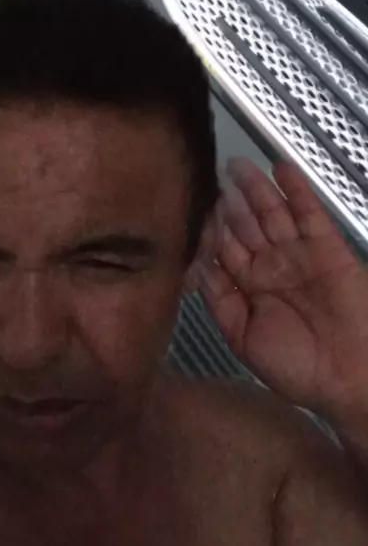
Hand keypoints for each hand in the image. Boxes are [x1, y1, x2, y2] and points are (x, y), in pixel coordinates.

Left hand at [198, 158, 367, 415]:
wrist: (350, 379)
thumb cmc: (297, 368)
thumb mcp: (243, 338)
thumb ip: (220, 301)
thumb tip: (198, 266)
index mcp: (249, 287)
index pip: (224, 248)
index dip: (211, 228)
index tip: (195, 206)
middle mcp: (272, 265)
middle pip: (246, 224)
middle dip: (230, 201)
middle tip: (214, 176)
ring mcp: (299, 253)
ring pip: (273, 212)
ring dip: (256, 188)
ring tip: (238, 166)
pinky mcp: (327, 247)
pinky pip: (310, 213)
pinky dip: (297, 190)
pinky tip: (282, 169)